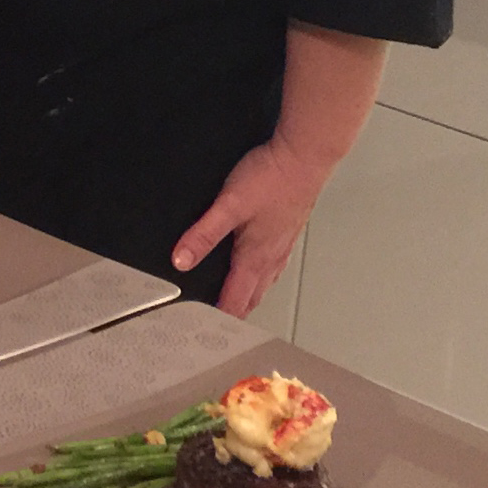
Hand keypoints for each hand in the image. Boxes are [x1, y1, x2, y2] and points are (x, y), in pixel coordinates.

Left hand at [172, 136, 333, 317]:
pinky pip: (273, 264)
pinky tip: (258, 268)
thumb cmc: (273, 179)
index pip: (236, 298)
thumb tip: (181, 260)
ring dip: (249, 295)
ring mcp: (282, 244)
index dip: (221, 316)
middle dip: (235, 311)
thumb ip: (204, 234)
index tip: (206, 330)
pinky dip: (261, 276)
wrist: (305, 158)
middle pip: (252, 295)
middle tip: (219, 324)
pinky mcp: (287, 230)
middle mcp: (272, 256)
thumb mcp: (229, 205)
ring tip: (235, 305)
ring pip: (264, 281)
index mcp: (256, 256)